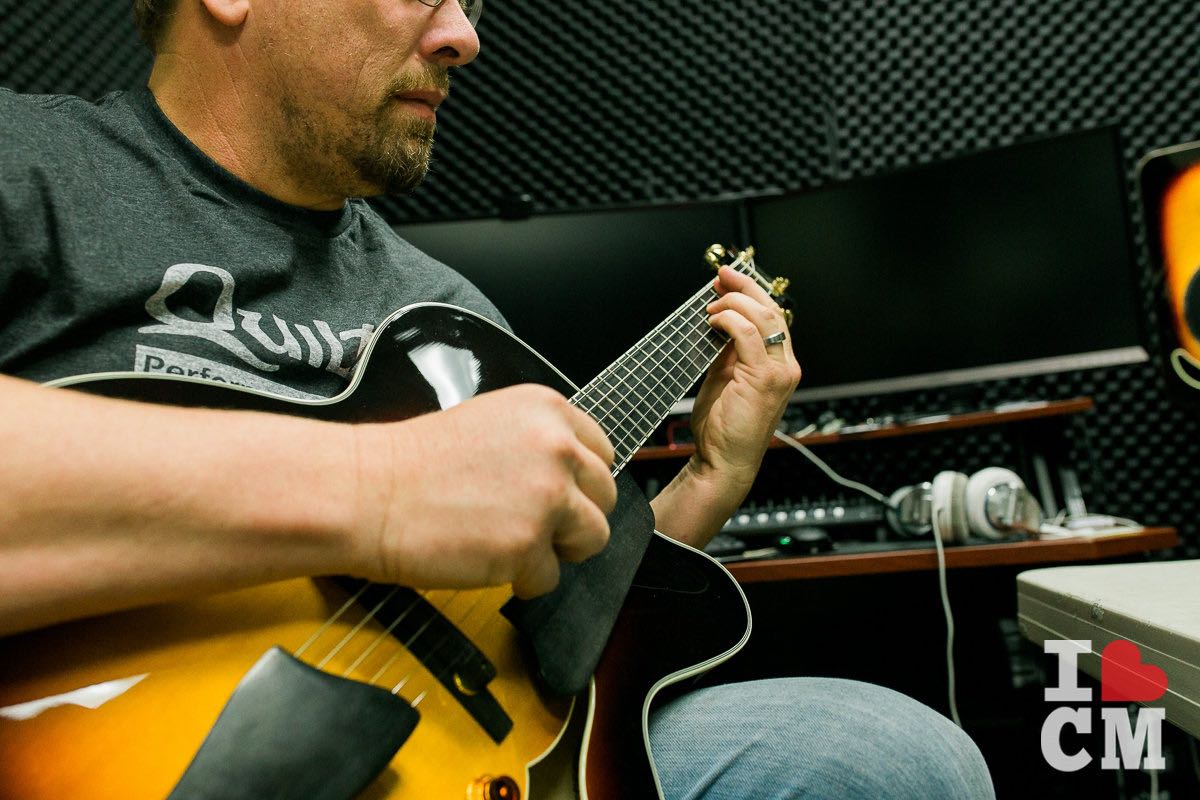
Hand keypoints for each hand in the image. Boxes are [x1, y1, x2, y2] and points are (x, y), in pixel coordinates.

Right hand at [353, 384, 616, 597]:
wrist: (366, 493)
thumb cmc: (413, 463)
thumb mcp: (489, 423)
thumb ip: (538, 443)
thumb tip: (572, 477)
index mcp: (547, 410)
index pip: (603, 451)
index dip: (580, 480)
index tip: (558, 494)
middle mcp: (556, 448)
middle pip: (605, 496)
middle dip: (574, 517)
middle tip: (531, 523)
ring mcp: (547, 497)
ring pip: (593, 537)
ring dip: (558, 549)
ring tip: (513, 543)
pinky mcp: (528, 544)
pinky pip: (551, 577)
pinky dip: (523, 579)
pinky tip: (487, 559)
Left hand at [692, 266, 801, 485]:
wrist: (723, 462)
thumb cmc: (722, 427)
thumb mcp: (724, 378)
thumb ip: (727, 351)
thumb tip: (718, 323)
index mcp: (778, 365)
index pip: (771, 317)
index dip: (749, 293)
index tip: (726, 280)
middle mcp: (785, 366)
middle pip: (771, 310)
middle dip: (744, 288)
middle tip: (720, 276)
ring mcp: (779, 372)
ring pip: (763, 318)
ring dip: (734, 304)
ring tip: (711, 305)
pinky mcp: (765, 379)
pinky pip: (749, 335)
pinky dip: (730, 321)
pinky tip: (713, 322)